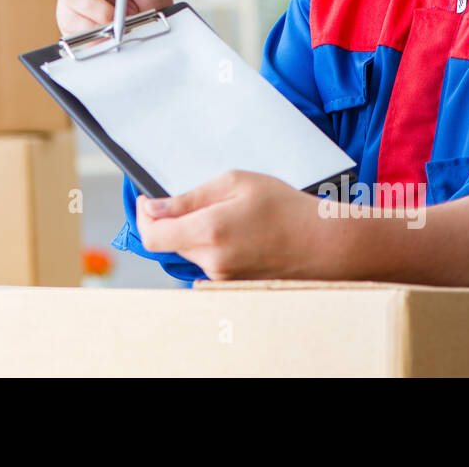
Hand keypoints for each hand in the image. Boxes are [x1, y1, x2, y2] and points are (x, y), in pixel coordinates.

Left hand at [135, 170, 339, 279]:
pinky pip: (208, 263)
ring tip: (228, 214)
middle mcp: (211, 261)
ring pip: (189, 252)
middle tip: (194, 201)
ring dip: (194, 233)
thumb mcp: (236, 183)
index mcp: (209, 232)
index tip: (149, 201)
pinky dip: (212, 245)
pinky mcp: (232, 285)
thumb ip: (189, 198)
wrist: (325, 244)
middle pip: (168, 243)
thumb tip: (154, 208)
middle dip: (170, 221)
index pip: (151, 235)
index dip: (143, 217)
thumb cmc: (286, 207)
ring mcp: (222, 278)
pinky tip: (238, 232)